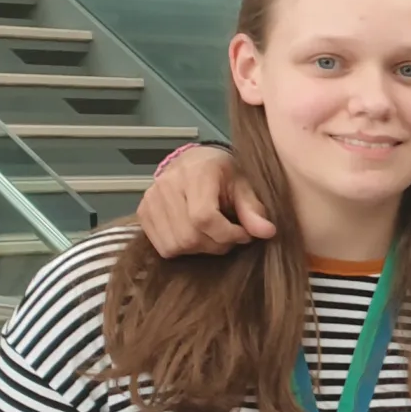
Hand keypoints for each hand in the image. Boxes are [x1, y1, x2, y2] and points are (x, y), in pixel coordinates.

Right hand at [135, 145, 269, 255]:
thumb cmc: (223, 173)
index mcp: (196, 174)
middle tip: (231, 237)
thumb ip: (253, 209)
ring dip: (200, 249)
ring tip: (213, 236)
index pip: (204, 217)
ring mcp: (150, 200)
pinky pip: (161, 247)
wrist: (193, 162)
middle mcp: (167, 185)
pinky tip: (196, 235)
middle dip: (216, 244)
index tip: (244, 234)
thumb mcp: (244, 185)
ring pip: (175, 245)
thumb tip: (267, 233)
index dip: (228, 234)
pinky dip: (182, 249)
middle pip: (189, 236)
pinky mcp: (143, 213)